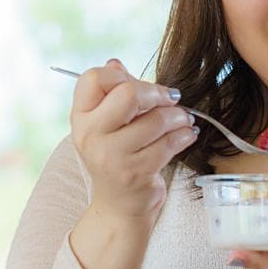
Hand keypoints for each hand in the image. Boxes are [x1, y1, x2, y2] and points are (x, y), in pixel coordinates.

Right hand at [69, 59, 196, 222]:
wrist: (119, 205)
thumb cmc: (118, 156)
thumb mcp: (107, 125)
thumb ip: (112, 94)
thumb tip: (115, 63)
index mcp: (81, 117)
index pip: (93, 79)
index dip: (120, 75)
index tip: (138, 85)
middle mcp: (90, 136)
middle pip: (128, 94)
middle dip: (157, 93)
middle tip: (170, 98)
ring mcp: (111, 156)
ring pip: (156, 119)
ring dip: (177, 116)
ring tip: (182, 119)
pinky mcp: (135, 173)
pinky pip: (169, 143)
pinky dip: (184, 135)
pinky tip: (186, 135)